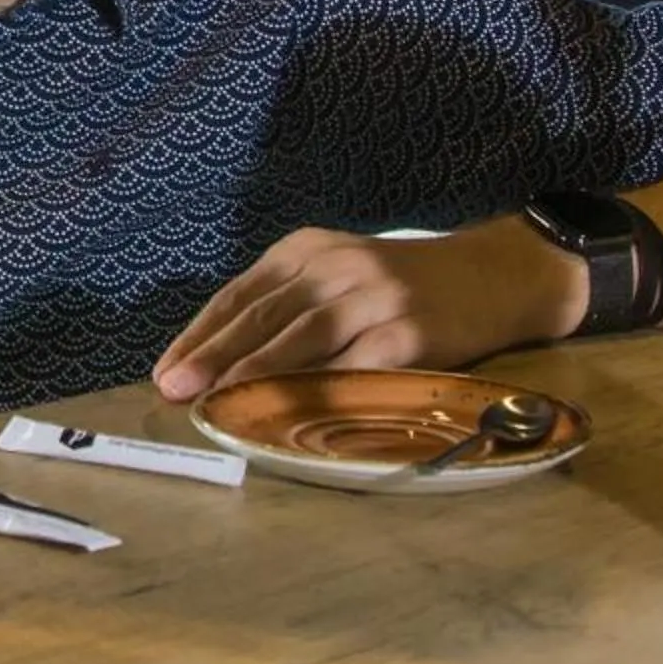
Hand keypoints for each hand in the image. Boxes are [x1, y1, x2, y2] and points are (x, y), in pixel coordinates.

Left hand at [151, 218, 587, 403]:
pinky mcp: (409, 332)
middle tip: (173, 389)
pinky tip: (289, 414)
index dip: (200, 334)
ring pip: (301, 338)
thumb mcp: (340, 274)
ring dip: (253, 373)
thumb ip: (289, 305)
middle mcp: (336, 265)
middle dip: (212, 355)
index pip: (240, 294)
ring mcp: (374, 297)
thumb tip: (221, 360)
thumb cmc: (405, 285)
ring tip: (217, 402)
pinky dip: (318, 392)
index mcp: (308, 249)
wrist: (496, 275)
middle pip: (261, 314)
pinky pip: (354, 367)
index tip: (166, 369)